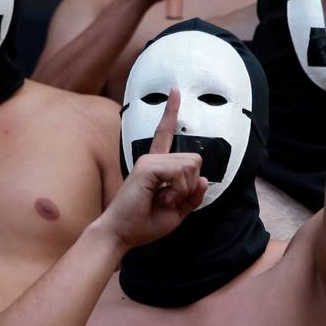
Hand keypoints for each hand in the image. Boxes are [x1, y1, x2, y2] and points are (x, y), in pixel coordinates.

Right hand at [99, 87, 206, 249]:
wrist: (121, 234)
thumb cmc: (144, 223)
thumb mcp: (176, 212)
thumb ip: (192, 196)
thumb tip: (204, 179)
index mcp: (157, 165)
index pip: (165, 133)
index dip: (171, 111)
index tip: (175, 90)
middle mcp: (152, 158)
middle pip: (194, 160)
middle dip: (191, 185)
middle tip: (170, 199)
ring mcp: (149, 161)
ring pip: (191, 166)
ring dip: (184, 189)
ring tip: (163, 200)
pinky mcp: (147, 168)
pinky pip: (180, 172)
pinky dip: (178, 190)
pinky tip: (161, 198)